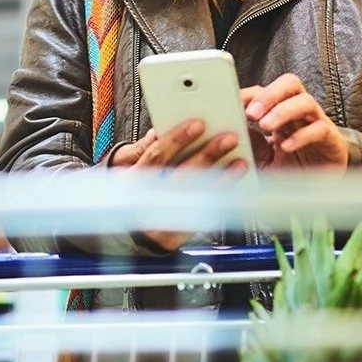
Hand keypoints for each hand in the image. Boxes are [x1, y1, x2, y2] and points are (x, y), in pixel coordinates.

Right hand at [108, 118, 248, 250]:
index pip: (156, 156)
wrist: (125, 236)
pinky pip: (200, 219)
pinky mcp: (175, 236)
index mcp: (133, 181)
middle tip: (227, 139)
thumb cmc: (128, 197)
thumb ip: (140, 152)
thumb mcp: (123, 171)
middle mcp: (147, 201)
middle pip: (181, 175)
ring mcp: (161, 221)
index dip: (177, 139)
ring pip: (196, 198)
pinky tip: (233, 191)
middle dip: (207, 155)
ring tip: (238, 164)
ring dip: (221, 179)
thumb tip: (155, 134)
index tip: (197, 124)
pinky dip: (218, 204)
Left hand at [241, 73, 346, 171]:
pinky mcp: (331, 141)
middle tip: (251, 113)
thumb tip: (233, 129)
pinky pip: (320, 129)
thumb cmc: (290, 172)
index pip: (266, 91)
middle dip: (269, 95)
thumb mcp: (262, 159)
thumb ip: (251, 144)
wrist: (317, 195)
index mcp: (280, 113)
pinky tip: (286, 147)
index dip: (249, 95)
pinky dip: (302, 136)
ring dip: (283, 110)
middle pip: (290, 85)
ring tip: (266, 125)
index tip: (232, 103)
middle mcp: (299, 114)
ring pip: (305, 102)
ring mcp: (317, 124)